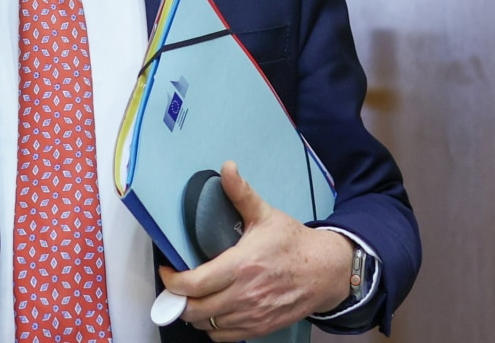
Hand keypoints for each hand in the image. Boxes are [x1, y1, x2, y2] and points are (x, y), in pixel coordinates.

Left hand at [160, 161, 350, 340]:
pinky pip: (225, 336)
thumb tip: (227, 167)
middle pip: (195, 309)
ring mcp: (254, 315)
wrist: (327, 271)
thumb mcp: (265, 214)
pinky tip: (212, 310)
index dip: (172, 281)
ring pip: (208, 325)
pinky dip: (213, 327)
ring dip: (194, 313)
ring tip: (191, 297)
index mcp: (242, 266)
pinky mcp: (262, 327)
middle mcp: (245, 295)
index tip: (167, 270)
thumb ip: (241, 193)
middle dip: (178, 299)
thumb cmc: (293, 243)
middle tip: (175, 286)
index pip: (194, 284)